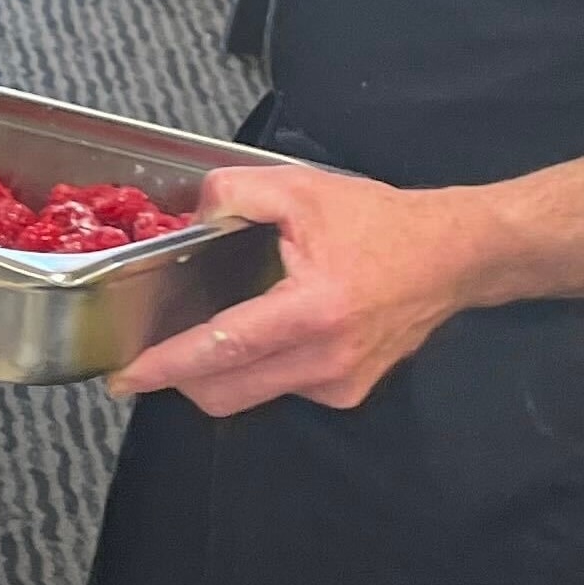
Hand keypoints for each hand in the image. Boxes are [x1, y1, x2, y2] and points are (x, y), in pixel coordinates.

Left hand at [111, 161, 498, 413]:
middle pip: (227, 391)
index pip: (224, 348)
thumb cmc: (382, 223)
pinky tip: (262, 333)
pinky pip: (281, 388)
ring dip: (217, 374)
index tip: (128, 376)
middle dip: (180, 379)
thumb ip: (235, 194)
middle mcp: (328, 359)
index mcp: (314, 310)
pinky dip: (257, 369)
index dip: (169, 365)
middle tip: (150, 357)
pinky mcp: (348, 392)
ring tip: (205, 336)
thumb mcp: (301, 189)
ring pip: (251, 395)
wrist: (455, 257)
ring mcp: (340, 383)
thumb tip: (189, 217)